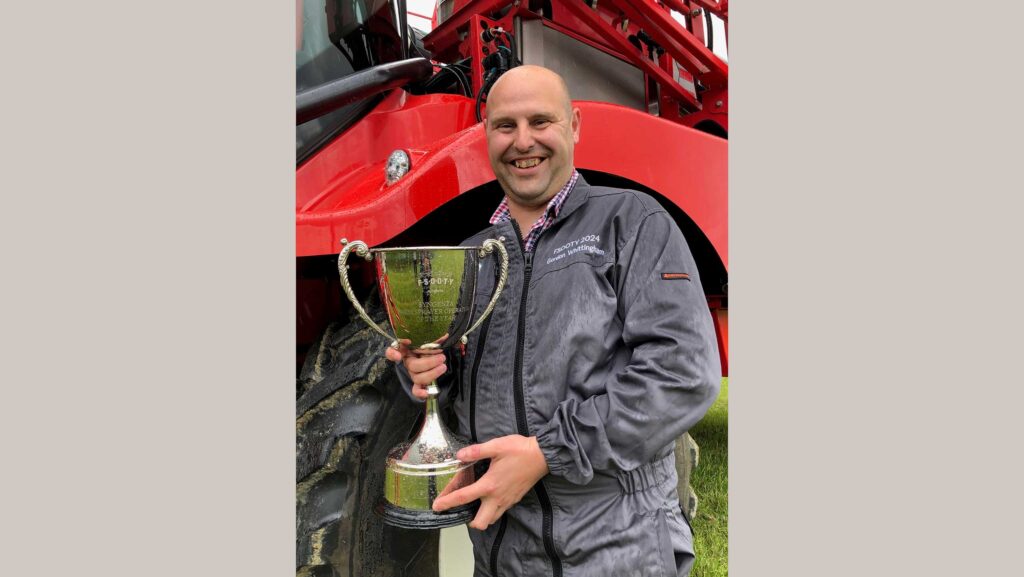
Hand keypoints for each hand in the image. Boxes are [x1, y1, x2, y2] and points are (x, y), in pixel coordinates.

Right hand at [384, 339, 447, 398]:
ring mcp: (412, 372)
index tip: (400, 351)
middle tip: (442, 357)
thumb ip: (433, 335)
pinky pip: (416, 389)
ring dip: (432, 373)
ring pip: (417, 377)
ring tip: (443, 366)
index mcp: (406, 349)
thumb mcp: (428, 337)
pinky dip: (419, 392)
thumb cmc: (428, 342)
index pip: (392, 351)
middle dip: (429, 363)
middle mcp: (407, 361)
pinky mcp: (418, 381)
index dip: (393, 354)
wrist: (434, 350)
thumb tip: (443, 336)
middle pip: (412, 366)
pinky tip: (426, 393)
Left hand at [432, 435, 549, 529]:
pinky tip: (491, 497)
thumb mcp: (496, 446)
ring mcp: (507, 501)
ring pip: (491, 519)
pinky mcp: (515, 499)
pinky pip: (500, 511)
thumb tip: (460, 455)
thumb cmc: (520, 450)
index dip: (448, 502)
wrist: (543, 456)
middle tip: (463, 509)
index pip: (463, 497)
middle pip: (480, 522)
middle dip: (469, 521)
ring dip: (482, 516)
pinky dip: (492, 510)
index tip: (437, 506)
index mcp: (489, 485)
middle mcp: (497, 497)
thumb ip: (476, 451)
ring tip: (476, 504)